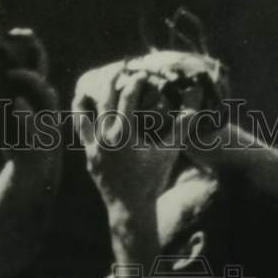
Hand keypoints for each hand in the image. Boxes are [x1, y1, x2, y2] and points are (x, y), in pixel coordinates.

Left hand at [72, 63, 183, 217]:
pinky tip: (86, 115)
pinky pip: (82, 133)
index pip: (127, 98)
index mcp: (123, 133)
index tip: (141, 73)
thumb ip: (180, 129)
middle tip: (119, 68)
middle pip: (104, 99)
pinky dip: (84, 120)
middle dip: (112, 81)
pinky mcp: (88, 156)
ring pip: (82, 114)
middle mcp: (104, 137)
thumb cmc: (151, 180)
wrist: (130, 209)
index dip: (135, 82)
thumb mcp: (167, 153)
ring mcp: (92, 147)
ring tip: (86, 86)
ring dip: (85, 98)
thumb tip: (195, 109)